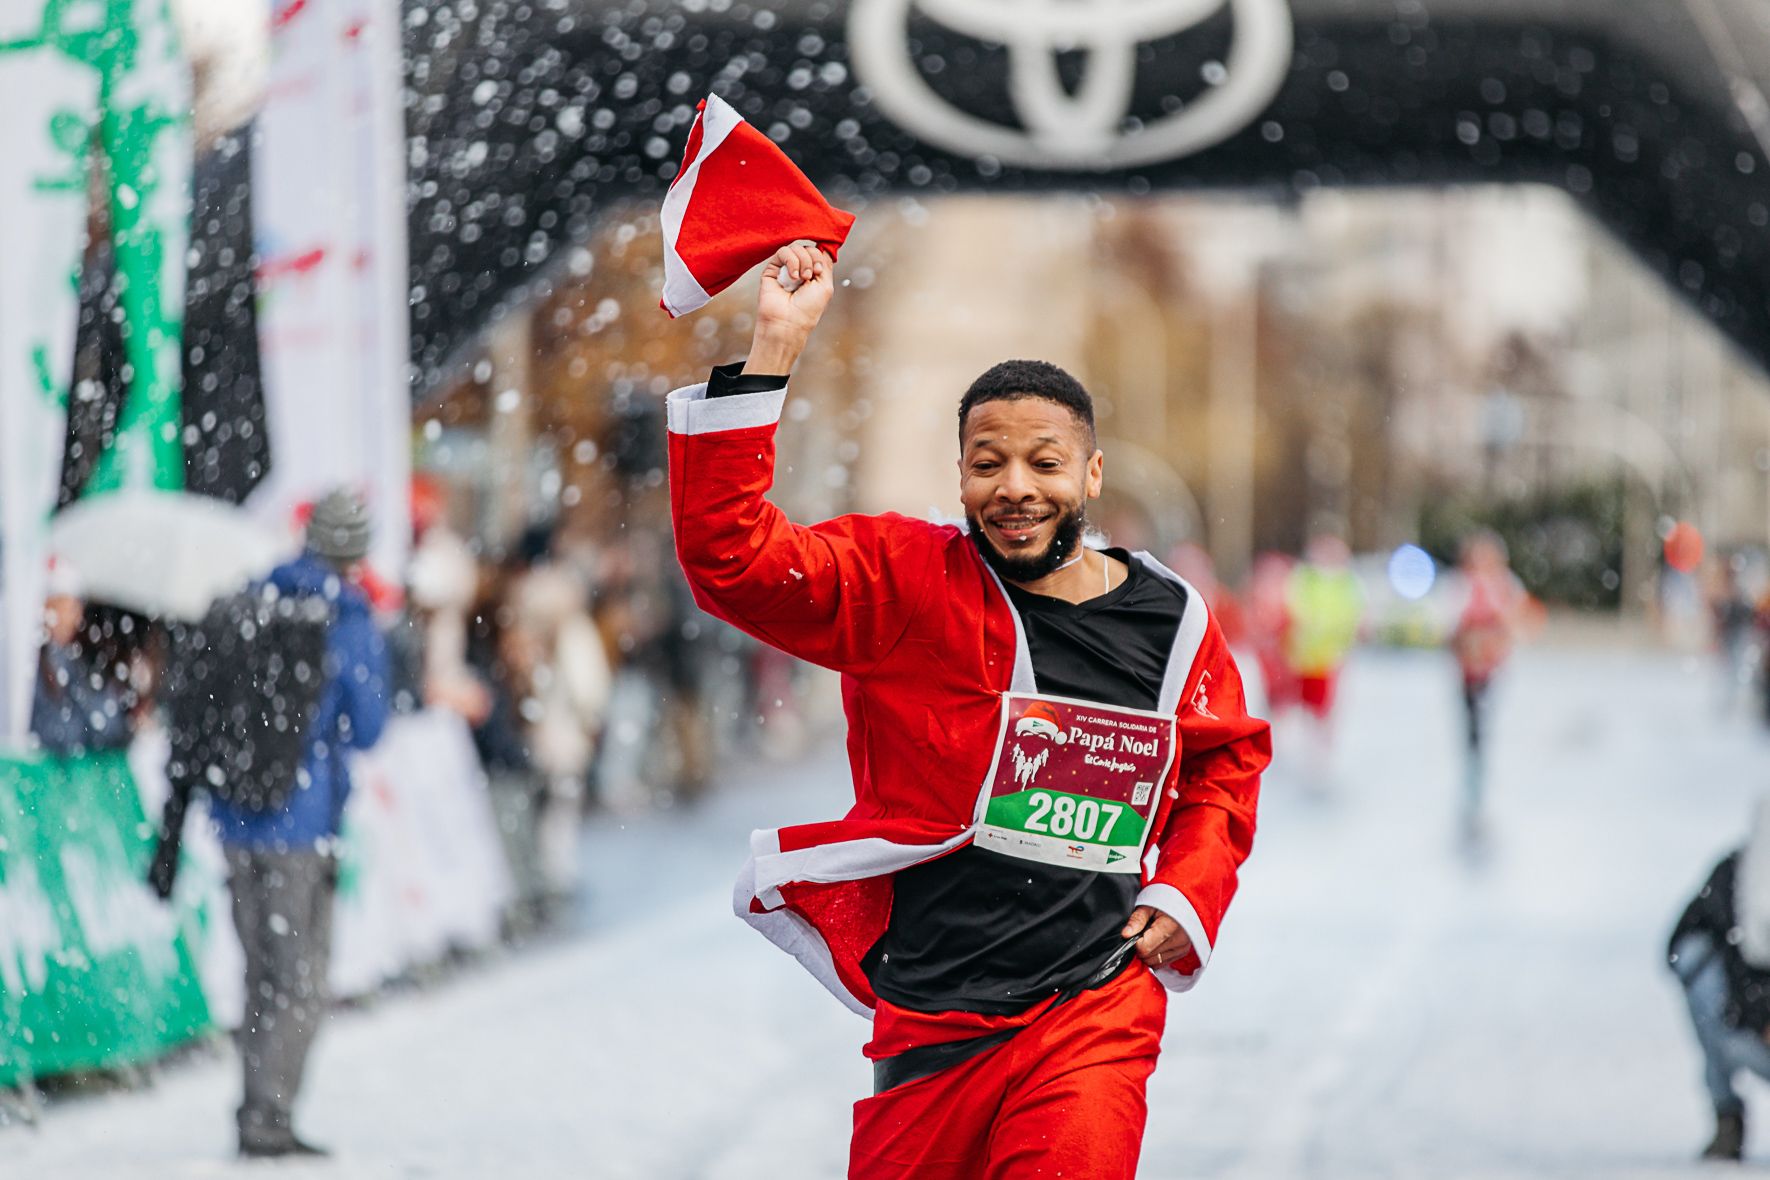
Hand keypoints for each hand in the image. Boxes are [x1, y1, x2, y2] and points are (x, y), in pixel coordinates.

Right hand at [743, 242, 833, 375]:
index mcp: (812, 273)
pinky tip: (792, 276)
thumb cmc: (808, 309)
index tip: (820, 271)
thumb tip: (822, 246)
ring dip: (803, 261)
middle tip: (810, 277)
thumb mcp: (826, 285)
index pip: (818, 252)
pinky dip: (791, 261)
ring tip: (801, 278)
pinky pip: (783, 251)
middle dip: (812, 259)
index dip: (820, 256)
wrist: (788, 322)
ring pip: (796, 247)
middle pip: (808, 247)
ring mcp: (785, 268)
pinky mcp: (772, 268)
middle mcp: (799, 269)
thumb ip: (825, 264)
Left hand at [1122, 905, 1193, 970]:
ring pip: (1155, 963)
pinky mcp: (1182, 952)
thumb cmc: (1165, 900)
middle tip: (1143, 933)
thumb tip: (1125, 934)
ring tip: (1151, 937)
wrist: (1184, 901)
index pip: (1144, 948)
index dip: (1136, 942)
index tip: (1137, 932)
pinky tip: (1157, 943)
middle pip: (1149, 958)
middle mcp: (1178, 940)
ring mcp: (1182, 948)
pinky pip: (1163, 963)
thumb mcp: (1148, 906)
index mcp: (1170, 927)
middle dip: (1141, 948)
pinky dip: (1156, 956)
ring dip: (1149, 953)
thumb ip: (1136, 920)